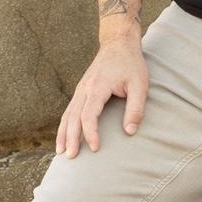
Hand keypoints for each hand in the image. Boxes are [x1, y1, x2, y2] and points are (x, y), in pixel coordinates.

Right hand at [55, 34, 148, 156]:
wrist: (118, 43)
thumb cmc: (131, 64)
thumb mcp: (140, 85)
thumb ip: (136, 108)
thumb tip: (130, 131)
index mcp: (98, 87)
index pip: (89, 114)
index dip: (90, 132)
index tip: (95, 148)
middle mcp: (85, 88)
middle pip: (73, 117)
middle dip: (71, 138)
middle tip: (71, 157)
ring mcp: (81, 89)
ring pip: (67, 114)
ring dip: (63, 133)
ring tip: (61, 152)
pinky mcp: (81, 90)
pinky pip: (69, 110)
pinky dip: (65, 125)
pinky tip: (64, 137)